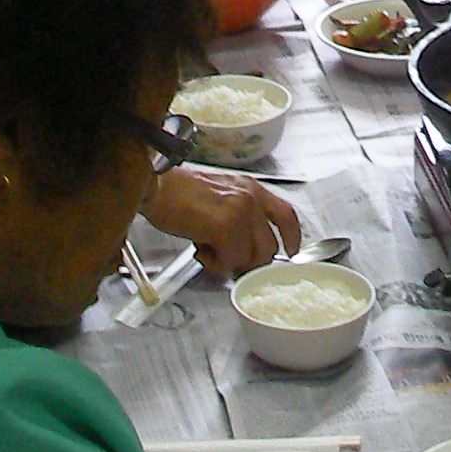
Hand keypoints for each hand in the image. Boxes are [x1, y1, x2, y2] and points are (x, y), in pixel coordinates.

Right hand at [146, 169, 301, 278]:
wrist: (158, 187)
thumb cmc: (180, 193)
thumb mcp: (221, 196)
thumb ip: (239, 217)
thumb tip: (244, 248)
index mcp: (252, 188)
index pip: (286, 214)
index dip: (292, 237)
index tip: (291, 250)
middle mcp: (251, 198)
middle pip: (269, 245)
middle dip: (250, 261)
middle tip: (227, 259)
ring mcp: (240, 212)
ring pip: (252, 256)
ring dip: (231, 262)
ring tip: (210, 252)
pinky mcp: (225, 226)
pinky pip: (232, 259)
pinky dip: (217, 263)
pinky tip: (202, 251)